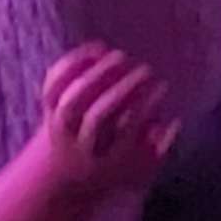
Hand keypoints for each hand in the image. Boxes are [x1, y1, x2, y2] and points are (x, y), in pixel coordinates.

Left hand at [29, 42, 174, 200]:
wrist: (58, 172)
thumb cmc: (104, 167)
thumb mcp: (132, 170)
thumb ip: (156, 150)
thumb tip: (173, 123)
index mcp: (100, 161)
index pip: (124, 132)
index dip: (146, 106)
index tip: (162, 86)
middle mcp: (77, 143)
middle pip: (97, 116)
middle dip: (123, 90)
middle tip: (146, 69)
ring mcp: (58, 125)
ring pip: (73, 98)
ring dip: (99, 73)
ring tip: (121, 55)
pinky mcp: (47, 107)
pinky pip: (54, 81)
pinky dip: (74, 62)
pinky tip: (98, 48)